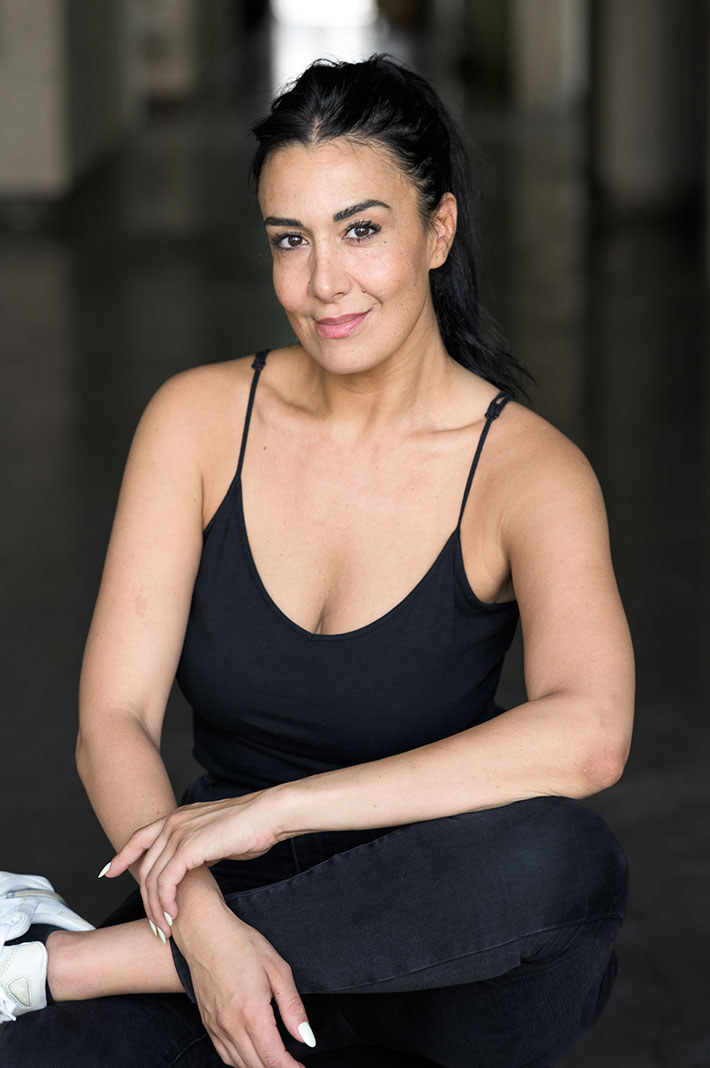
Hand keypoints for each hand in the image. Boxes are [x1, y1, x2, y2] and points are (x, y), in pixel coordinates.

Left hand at [103, 789, 281, 933]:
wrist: (268, 814)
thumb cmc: (250, 827)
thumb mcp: (215, 836)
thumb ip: (198, 847)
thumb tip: (194, 864)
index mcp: (178, 817)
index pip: (139, 837)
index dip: (122, 856)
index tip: (109, 872)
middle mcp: (173, 822)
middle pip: (145, 866)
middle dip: (145, 899)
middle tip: (154, 925)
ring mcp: (179, 833)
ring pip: (153, 878)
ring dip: (156, 907)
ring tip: (165, 928)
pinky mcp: (188, 847)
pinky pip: (166, 881)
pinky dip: (166, 902)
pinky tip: (174, 916)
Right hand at [178, 895, 314, 1067]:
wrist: (204, 933)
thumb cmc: (241, 944)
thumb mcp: (277, 968)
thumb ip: (292, 1006)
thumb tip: (306, 1037)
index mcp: (252, 1012)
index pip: (274, 1059)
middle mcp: (231, 1025)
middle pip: (257, 1067)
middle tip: (293, 1067)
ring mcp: (217, 1026)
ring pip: (239, 1065)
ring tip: (276, 1062)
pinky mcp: (208, 1023)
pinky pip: (225, 1055)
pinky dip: (241, 1062)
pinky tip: (252, 1056)